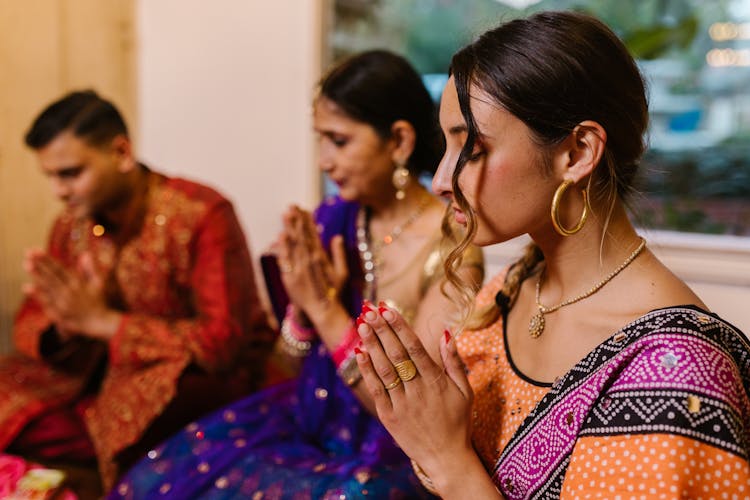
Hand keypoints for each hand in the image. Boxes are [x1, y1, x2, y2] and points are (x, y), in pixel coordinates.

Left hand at [22, 249, 120, 339]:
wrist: (98, 322)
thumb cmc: (98, 302)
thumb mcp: (98, 283)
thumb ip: (91, 268)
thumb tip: (85, 254)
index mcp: (77, 283)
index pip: (59, 268)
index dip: (47, 259)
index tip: (36, 250)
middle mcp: (69, 291)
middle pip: (51, 275)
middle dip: (39, 264)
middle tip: (27, 253)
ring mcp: (62, 302)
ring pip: (47, 286)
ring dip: (36, 275)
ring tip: (26, 265)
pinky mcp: (58, 313)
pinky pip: (45, 301)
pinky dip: (36, 294)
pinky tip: (27, 287)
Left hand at [276, 206, 347, 319]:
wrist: (323, 310)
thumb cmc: (333, 293)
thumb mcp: (341, 273)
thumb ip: (339, 254)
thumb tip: (337, 236)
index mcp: (322, 258)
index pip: (314, 235)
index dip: (308, 221)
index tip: (304, 208)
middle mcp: (311, 261)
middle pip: (302, 236)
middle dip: (297, 220)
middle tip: (292, 205)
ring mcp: (300, 268)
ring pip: (294, 245)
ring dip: (290, 228)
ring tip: (286, 213)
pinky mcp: (291, 277)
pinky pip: (286, 260)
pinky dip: (283, 247)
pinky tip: (281, 235)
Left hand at [355, 303, 475, 486]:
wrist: (446, 459)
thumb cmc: (458, 422)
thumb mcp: (465, 391)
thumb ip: (454, 362)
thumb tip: (446, 334)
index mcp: (436, 382)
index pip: (414, 348)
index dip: (400, 327)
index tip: (388, 309)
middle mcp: (417, 391)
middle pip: (396, 355)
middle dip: (382, 330)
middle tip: (370, 310)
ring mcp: (402, 404)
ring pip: (384, 370)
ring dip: (372, 346)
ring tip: (362, 325)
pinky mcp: (389, 417)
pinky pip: (376, 390)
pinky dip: (367, 371)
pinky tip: (360, 353)